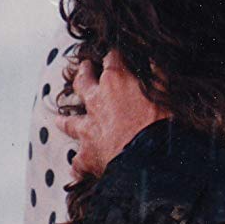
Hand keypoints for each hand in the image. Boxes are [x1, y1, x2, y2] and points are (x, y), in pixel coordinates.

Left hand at [58, 49, 166, 178]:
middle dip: (83, 74)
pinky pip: (78, 161)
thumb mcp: (165, 91)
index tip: (115, 54)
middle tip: (83, 68)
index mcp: (116, 81)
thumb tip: (151, 60)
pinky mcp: (87, 155)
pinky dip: (78, 165)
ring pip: (70, 122)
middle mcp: (96, 101)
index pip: (112, 60)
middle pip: (83, 82)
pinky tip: (76, 169)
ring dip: (65, 121)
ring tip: (59, 120)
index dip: (114, 56)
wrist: (149, 159)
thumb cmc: (161, 123)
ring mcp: (88, 128)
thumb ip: (156, 74)